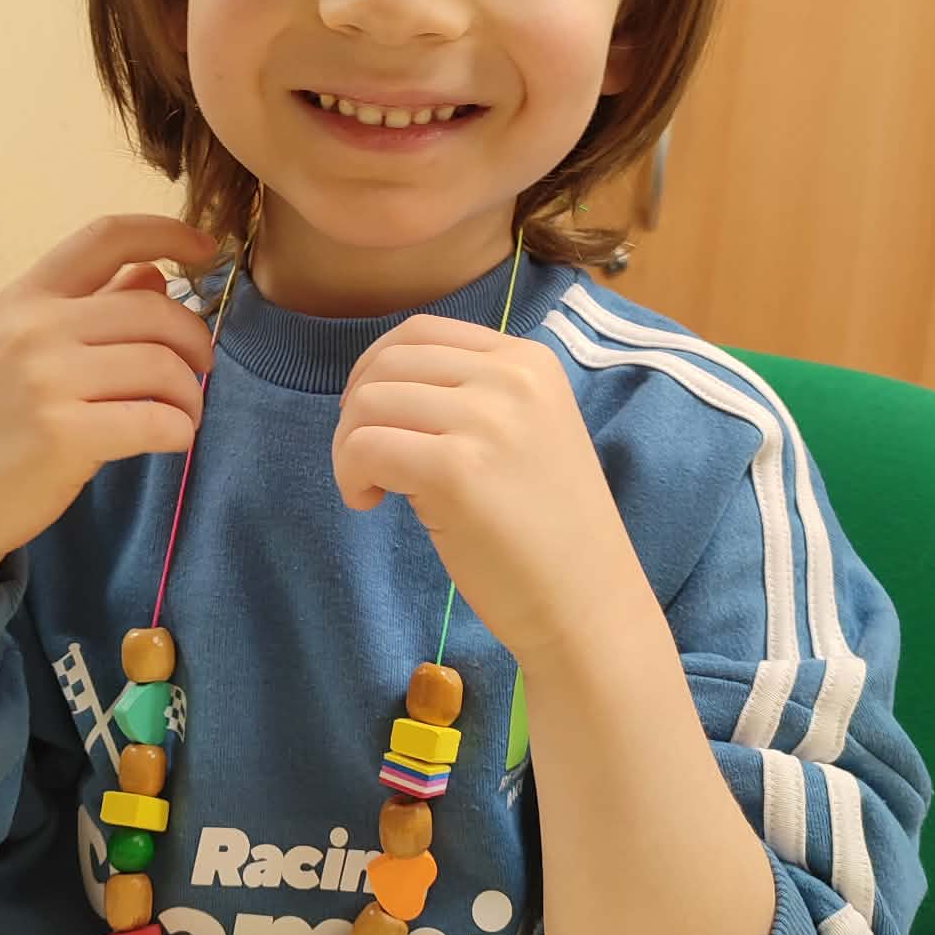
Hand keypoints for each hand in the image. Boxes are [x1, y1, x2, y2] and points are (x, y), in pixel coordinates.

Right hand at [0, 215, 217, 600]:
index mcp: (25, 297)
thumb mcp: (25, 349)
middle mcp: (34, 327)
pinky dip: (181, 432)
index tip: (206, 248)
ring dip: (191, 395)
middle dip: (196, 340)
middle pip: (155, 308)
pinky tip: (174, 440)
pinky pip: (157, 421)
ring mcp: (46, 379)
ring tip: (184, 415)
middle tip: (201, 370)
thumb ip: (91, 306)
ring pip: (164, 366)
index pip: (106, 237)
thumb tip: (156, 272)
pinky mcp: (64, 435)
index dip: (167, 233)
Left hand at [333, 317, 642, 661]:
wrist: (586, 602)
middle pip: (387, 363)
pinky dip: (349, 475)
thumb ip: (471, 396)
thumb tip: (379, 384)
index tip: (372, 418)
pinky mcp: (457, 470)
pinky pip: (364, 448)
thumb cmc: (549, 531)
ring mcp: (486, 420)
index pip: (421, 332)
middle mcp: (510, 378)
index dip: (375, 370)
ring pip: (368, 403)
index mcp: (529, 361)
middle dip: (356, 412)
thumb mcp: (526, 432)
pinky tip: (370, 503)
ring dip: (348, 448)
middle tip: (364, 462)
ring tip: (370, 488)